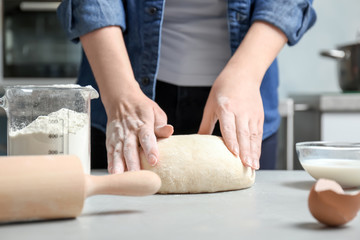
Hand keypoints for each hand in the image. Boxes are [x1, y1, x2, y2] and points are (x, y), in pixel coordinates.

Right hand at [106, 90, 172, 173]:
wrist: (121, 99)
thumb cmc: (142, 108)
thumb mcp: (155, 112)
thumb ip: (161, 125)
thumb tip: (169, 130)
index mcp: (143, 124)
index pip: (147, 137)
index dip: (150, 149)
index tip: (154, 160)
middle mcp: (129, 131)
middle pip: (130, 148)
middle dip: (133, 163)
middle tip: (136, 176)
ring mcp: (118, 136)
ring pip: (118, 152)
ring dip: (119, 166)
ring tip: (121, 178)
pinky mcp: (110, 140)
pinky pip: (110, 153)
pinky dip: (111, 163)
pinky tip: (113, 174)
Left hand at [198, 21, 286, 169]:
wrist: (243, 74)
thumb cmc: (224, 89)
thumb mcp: (211, 105)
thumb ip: (206, 124)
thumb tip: (199, 142)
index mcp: (226, 107)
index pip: (230, 126)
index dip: (232, 141)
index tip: (234, 154)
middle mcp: (241, 111)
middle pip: (244, 134)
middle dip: (246, 152)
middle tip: (246, 167)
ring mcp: (252, 114)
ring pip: (253, 136)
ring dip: (254, 152)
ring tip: (253, 166)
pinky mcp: (258, 116)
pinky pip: (258, 134)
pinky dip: (257, 147)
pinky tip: (256, 157)